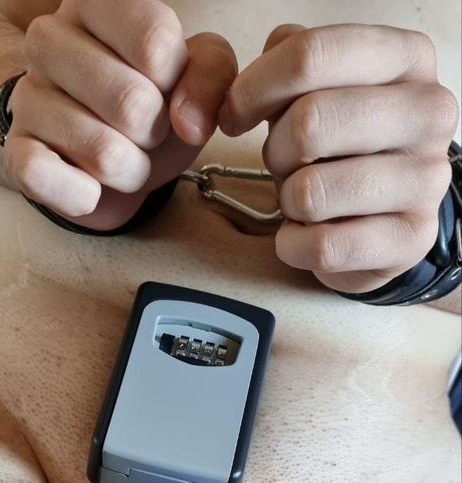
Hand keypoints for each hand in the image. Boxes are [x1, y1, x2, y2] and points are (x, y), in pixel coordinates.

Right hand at [5, 0, 236, 229]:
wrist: (114, 155)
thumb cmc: (155, 104)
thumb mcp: (197, 76)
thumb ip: (210, 76)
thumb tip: (188, 122)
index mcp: (97, 3)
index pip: (154, 39)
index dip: (176, 82)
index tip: (166, 87)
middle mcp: (49, 38)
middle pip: (132, 103)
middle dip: (154, 135)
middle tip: (145, 131)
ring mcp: (27, 95)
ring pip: (104, 153)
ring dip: (131, 171)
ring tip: (123, 156)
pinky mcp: (15, 151)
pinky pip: (48, 178)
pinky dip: (86, 196)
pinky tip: (89, 186)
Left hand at [219, 24, 458, 293]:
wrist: (384, 214)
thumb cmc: (343, 144)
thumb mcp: (317, 87)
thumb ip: (285, 65)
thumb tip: (249, 89)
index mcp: (407, 58)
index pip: (311, 56)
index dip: (252, 89)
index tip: (233, 115)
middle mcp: (429, 114)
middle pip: (309, 122)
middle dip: (274, 151)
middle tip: (282, 163)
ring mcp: (428, 180)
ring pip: (311, 191)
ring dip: (287, 201)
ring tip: (303, 199)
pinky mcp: (412, 240)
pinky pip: (323, 246)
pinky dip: (294, 245)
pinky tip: (306, 234)